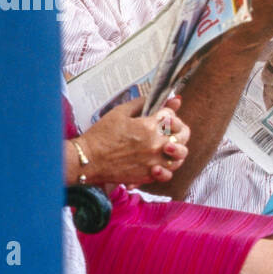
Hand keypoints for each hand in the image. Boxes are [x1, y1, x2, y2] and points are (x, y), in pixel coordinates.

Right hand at [75, 96, 190, 185]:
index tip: (160, 115)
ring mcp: (154, 161)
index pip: (171, 115)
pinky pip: (169, 173)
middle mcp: (156, 144)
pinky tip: (159, 163)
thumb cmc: (102, 135)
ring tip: (167, 146)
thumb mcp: (120, 112)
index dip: (167, 113)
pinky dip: (167, 168)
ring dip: (177, 147)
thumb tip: (168, 98)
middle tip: (169, 128)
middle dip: (179, 128)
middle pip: (183, 134)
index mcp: (149, 126)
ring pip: (181, 154)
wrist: (88, 160)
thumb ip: (144, 103)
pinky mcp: (149, 175)